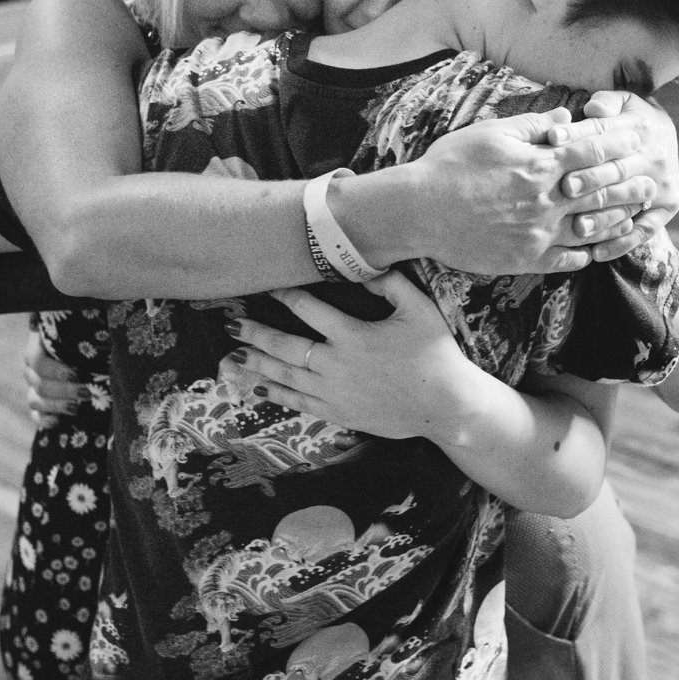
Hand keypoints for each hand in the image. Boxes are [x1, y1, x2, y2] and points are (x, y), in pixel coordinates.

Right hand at [22, 331, 90, 425]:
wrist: (84, 354)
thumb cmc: (83, 339)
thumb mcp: (78, 332)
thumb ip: (73, 327)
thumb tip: (69, 315)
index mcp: (37, 348)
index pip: (37, 361)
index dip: (55, 370)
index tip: (76, 375)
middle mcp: (32, 369)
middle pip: (39, 383)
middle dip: (63, 390)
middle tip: (85, 393)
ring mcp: (33, 388)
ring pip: (35, 400)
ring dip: (56, 405)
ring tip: (76, 408)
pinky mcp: (39, 406)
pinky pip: (35, 415)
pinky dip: (44, 420)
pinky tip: (57, 422)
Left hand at [220, 274, 476, 440]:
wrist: (445, 405)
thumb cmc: (436, 354)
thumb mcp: (419, 309)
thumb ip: (390, 284)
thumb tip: (364, 267)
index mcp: (353, 335)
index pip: (309, 309)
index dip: (286, 295)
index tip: (268, 287)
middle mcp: (336, 364)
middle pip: (285, 346)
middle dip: (256, 333)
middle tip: (233, 323)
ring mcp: (334, 392)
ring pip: (286, 376)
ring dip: (258, 364)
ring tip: (235, 355)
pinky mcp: (338, 413)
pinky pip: (299, 402)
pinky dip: (278, 393)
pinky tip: (261, 387)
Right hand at [407, 108, 655, 275]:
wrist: (417, 211)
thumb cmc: (450, 165)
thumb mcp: (491, 133)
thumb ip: (533, 125)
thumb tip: (566, 116)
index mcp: (539, 166)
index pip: (591, 151)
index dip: (619, 142)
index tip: (638, 136)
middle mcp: (546, 201)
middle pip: (601, 190)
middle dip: (630, 182)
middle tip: (652, 178)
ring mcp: (538, 234)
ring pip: (592, 228)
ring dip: (620, 220)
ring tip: (640, 214)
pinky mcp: (526, 259)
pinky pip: (567, 260)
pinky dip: (587, 255)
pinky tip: (600, 251)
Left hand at [557, 92, 678, 260]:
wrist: (665, 132)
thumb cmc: (629, 117)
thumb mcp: (623, 100)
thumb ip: (607, 101)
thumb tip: (594, 107)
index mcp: (641, 127)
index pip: (604, 132)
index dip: (577, 135)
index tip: (551, 139)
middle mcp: (654, 157)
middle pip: (617, 170)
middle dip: (590, 179)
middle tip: (564, 188)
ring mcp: (662, 185)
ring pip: (628, 204)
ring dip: (603, 217)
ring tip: (578, 228)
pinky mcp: (666, 207)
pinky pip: (644, 230)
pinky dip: (621, 243)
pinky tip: (596, 254)